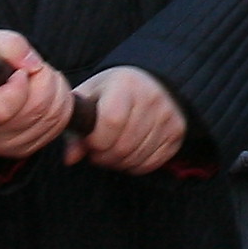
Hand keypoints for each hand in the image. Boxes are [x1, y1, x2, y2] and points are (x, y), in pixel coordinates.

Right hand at [0, 28, 75, 162]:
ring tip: (42, 76)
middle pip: (32, 112)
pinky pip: (57, 127)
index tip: (19, 73)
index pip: (1, 109)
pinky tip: (48, 93)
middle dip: (44, 80)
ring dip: (56, 90)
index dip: (19, 87)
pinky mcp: (23, 150)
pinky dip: (61, 105)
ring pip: (49, 119)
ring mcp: (2, 148)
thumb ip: (9, 45)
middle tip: (36, 68)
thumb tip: (33, 65)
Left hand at [69, 65, 186, 174]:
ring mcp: (167, 116)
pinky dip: (134, 165)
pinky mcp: (177, 132)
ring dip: (118, 162)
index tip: (90, 140)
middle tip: (98, 151)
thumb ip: (77, 127)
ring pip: (136, 157)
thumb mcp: (89, 98)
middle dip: (104, 156)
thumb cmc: (112, 92)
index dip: (96, 141)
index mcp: (125, 84)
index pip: (111, 122)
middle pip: (123, 145)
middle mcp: (151, 97)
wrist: (151, 82)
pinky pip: (151, 163)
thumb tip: (70, 158)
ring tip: (111, 151)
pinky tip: (128, 154)